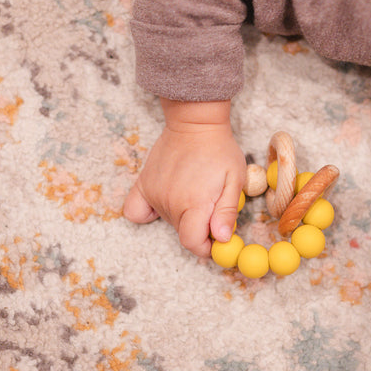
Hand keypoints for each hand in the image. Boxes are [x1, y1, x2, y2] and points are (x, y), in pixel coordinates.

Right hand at [123, 99, 245, 256]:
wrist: (195, 123)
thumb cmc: (219, 150)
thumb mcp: (235, 179)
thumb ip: (227, 212)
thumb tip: (222, 238)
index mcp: (194, 203)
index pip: (193, 243)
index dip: (206, 248)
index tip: (216, 239)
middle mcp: (170, 202)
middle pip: (182, 233)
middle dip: (199, 229)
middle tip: (211, 206)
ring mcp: (154, 193)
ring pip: (167, 222)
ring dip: (182, 217)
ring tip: (195, 191)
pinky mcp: (143, 185)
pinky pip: (135, 211)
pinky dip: (148, 213)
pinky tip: (166, 202)